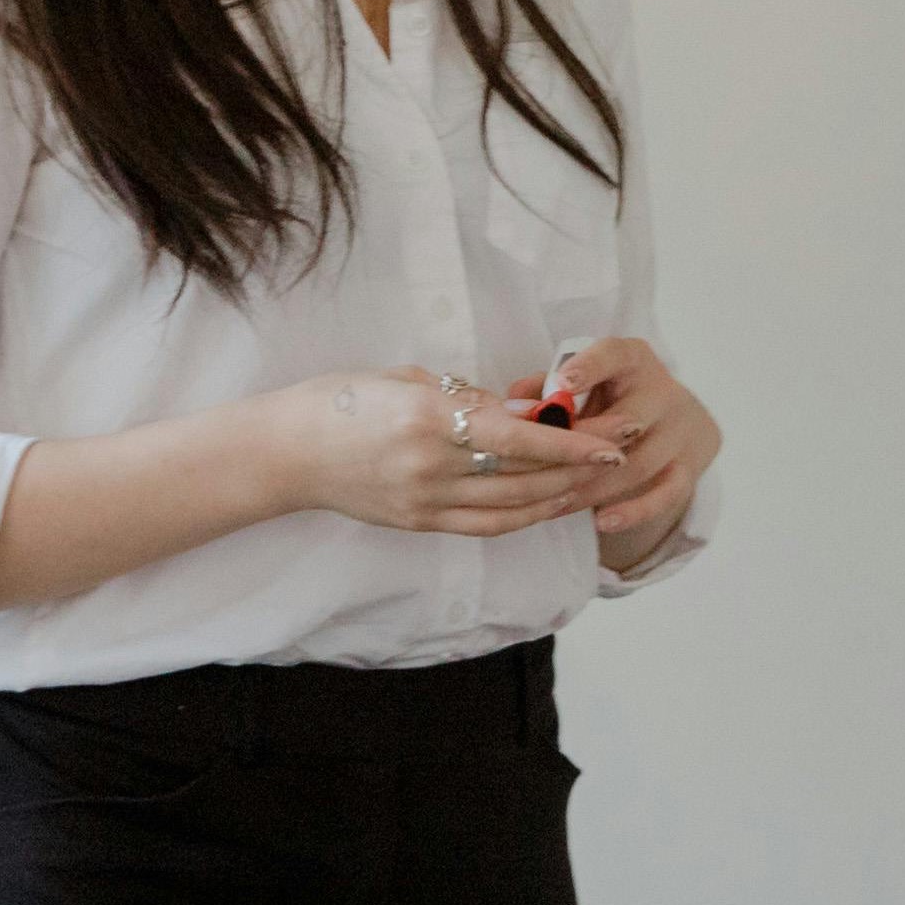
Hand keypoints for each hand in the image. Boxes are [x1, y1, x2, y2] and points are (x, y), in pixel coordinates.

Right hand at [263, 366, 625, 538]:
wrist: (284, 452)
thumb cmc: (340, 400)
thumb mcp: (404, 379)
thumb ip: (465, 397)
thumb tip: (523, 409)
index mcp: (429, 420)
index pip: (519, 438)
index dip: (570, 443)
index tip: (610, 441)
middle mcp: (433, 467)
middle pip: (524, 477)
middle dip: (579, 469)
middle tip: (620, 456)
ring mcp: (425, 502)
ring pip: (513, 507)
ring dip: (560, 496)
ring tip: (596, 484)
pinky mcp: (418, 523)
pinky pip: (486, 525)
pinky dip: (525, 516)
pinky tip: (551, 505)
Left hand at [528, 338, 720, 565]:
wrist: (672, 421)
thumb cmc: (610, 397)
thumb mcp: (581, 383)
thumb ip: (544, 388)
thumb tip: (512, 405)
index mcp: (633, 360)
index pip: (615, 355)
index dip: (590, 368)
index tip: (563, 384)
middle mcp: (664, 392)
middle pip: (630, 419)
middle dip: (586, 447)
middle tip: (547, 468)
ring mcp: (681, 432)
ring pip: (639, 464)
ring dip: (595, 487)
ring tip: (556, 504)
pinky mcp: (689, 467)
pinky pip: (666, 495)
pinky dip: (635, 511)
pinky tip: (603, 522)